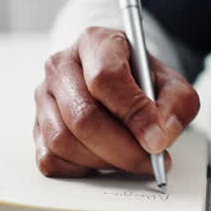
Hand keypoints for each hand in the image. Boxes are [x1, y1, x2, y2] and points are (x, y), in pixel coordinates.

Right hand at [34, 26, 199, 176]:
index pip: (105, 77)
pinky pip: (51, 160)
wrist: (118, 83)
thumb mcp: (171, 84)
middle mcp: (61, 65)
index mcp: (95, 42)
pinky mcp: (35, 126)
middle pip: (83, 116)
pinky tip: (103, 158)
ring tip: (129, 158)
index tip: (156, 139)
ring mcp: (44, 96)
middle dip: (121, 149)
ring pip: (63, 141)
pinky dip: (81, 168)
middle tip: (150, 161)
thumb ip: (175, 105)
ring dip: (103, 161)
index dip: (133, 113)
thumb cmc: (142, 81)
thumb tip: (157, 137)